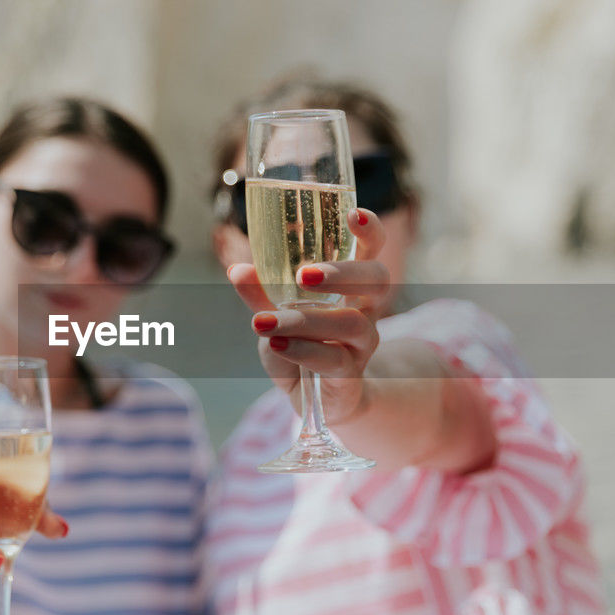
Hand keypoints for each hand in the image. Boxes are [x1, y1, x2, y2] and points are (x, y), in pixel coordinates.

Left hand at [228, 209, 390, 424]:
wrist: (321, 401)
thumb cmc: (304, 346)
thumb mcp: (278, 315)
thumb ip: (261, 293)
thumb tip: (237, 270)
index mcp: (352, 285)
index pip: (372, 249)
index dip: (370, 230)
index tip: (353, 213)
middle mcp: (365, 310)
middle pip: (377, 280)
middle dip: (344, 273)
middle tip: (304, 274)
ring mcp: (362, 344)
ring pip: (352, 323)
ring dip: (306, 320)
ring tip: (263, 321)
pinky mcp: (350, 375)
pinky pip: (333, 360)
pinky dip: (301, 350)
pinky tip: (275, 343)